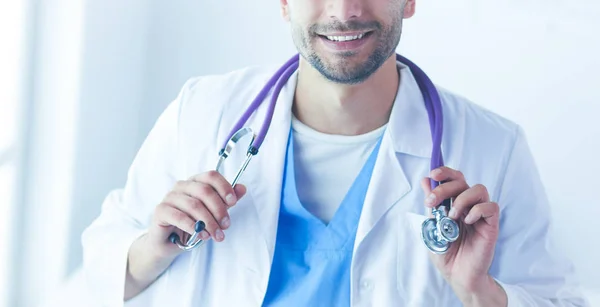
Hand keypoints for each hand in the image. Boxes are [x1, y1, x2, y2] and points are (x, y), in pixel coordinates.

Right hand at [147, 170, 246, 258]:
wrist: (170, 243)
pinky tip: (202, 235)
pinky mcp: (161, 211)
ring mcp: (170, 197)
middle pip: (204, 191)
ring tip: (216, 235)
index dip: (224, 188)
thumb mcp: (214, 213)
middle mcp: (182, 186)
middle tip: (226, 226)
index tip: (233, 203)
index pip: (211, 176)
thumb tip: (242, 188)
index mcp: (195, 182)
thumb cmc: (193, 224)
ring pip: (194, 205)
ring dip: (208, 222)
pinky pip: (179, 216)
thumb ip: (227, 201)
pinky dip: (193, 227)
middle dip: (219, 209)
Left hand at [420, 166, 506, 306]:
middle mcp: (468, 206)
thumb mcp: (432, 226)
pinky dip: (477, 210)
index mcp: (453, 204)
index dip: (445, 172)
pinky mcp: (491, 225)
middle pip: (462, 180)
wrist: (457, 276)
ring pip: (479, 189)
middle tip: (432, 202)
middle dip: (445, 186)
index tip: (433, 175)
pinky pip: (490, 207)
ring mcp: (480, 215)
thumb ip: (432, 205)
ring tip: (452, 216)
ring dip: (461, 199)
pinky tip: (467, 222)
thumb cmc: (446, 254)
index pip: (453, 179)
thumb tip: (425, 181)